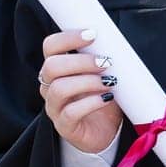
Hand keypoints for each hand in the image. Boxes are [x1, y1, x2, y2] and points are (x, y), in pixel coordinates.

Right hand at [38, 28, 121, 153]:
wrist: (107, 132)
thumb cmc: (102, 97)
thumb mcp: (101, 74)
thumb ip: (101, 57)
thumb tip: (115, 41)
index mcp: (56, 69)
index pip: (50, 46)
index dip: (68, 38)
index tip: (92, 34)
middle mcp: (49, 86)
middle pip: (52, 66)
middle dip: (81, 61)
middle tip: (105, 62)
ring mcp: (54, 107)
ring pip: (59, 88)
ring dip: (88, 82)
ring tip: (110, 82)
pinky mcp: (64, 126)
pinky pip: (71, 113)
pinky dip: (91, 103)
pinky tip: (106, 98)